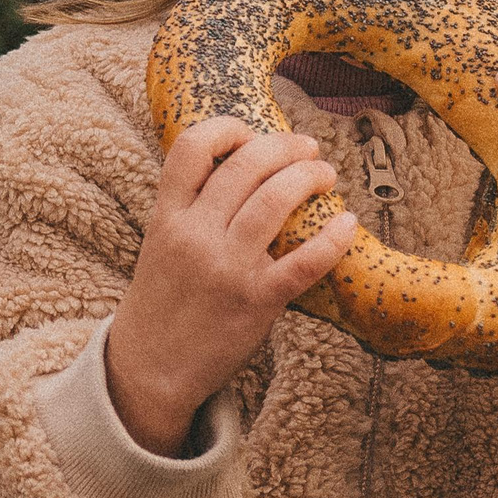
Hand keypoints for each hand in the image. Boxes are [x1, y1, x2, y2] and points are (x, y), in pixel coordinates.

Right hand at [105, 118, 352, 457]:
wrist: (150, 369)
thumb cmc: (162, 302)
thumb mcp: (160, 244)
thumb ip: (190, 207)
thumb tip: (241, 168)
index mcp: (167, 217)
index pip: (191, 148)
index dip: (227, 128)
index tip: (251, 133)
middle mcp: (194, 235)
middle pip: (245, 165)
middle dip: (285, 147)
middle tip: (308, 149)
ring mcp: (226, 268)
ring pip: (274, 200)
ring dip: (309, 178)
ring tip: (325, 175)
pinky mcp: (256, 301)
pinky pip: (303, 261)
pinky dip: (331, 238)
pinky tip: (347, 223)